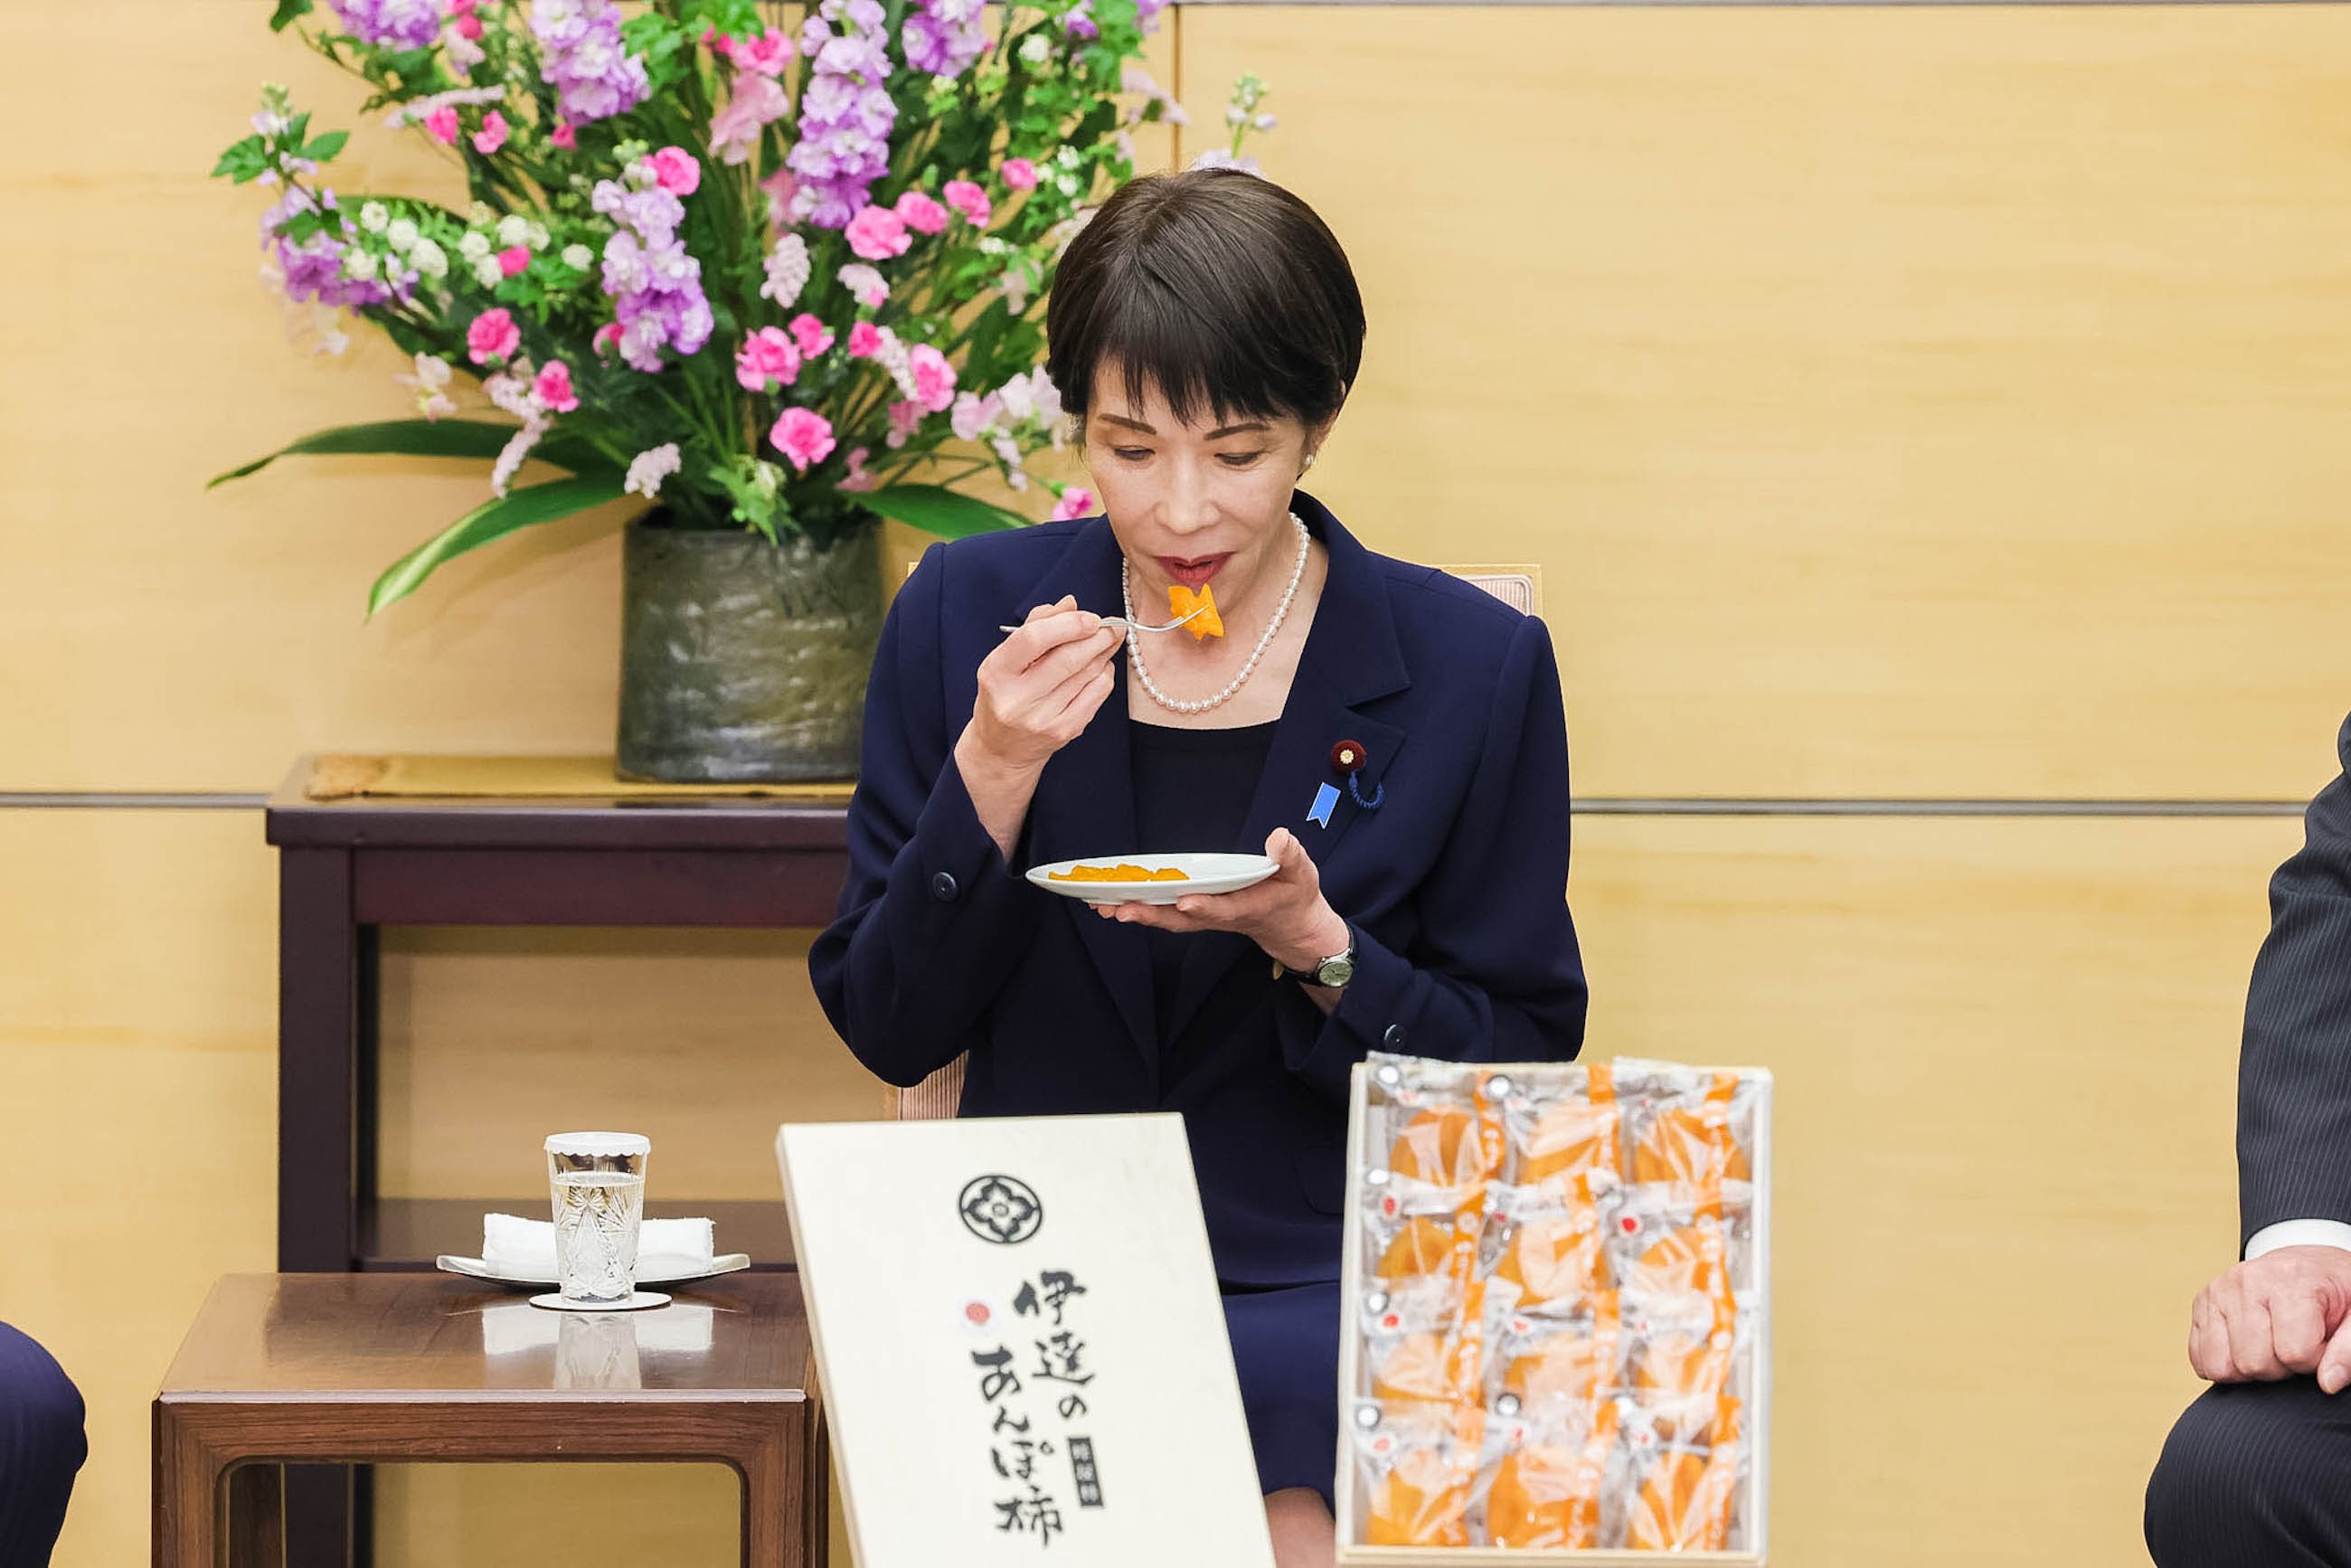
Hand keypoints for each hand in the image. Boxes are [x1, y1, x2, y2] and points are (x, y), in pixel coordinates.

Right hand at [961, 596, 1120, 777]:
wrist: (1002, 749)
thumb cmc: (1005, 693)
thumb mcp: (1006, 658)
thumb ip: (1037, 624)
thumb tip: (1071, 603)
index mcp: (996, 673)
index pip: (1034, 639)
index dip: (1069, 624)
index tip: (1091, 617)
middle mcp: (1017, 699)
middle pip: (1068, 658)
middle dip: (1098, 637)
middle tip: (1112, 626)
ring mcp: (1042, 719)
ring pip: (1088, 674)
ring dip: (1103, 653)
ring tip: (1107, 642)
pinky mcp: (1064, 731)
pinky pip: (1097, 694)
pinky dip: (1104, 674)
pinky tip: (1098, 668)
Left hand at [1101, 828, 1349, 974]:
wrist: (1290, 925)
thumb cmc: (1294, 895)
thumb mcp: (1300, 873)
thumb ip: (1290, 856)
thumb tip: (1279, 840)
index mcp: (1245, 906)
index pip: (1222, 908)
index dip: (1204, 905)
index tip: (1185, 900)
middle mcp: (1218, 916)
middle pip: (1180, 918)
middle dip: (1150, 913)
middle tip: (1119, 908)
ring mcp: (1204, 917)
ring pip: (1166, 917)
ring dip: (1135, 912)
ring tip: (1102, 907)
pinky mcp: (1195, 913)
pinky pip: (1163, 912)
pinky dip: (1138, 908)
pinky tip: (1113, 902)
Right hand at [2188, 1245, 2350, 1389]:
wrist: (2310, 1262)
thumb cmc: (2339, 1291)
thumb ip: (2350, 1351)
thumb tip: (2328, 1383)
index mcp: (2290, 1280)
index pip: (2294, 1353)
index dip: (2315, 1362)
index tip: (2322, 1343)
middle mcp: (2246, 1281)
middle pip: (2253, 1363)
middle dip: (2280, 1369)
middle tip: (2296, 1347)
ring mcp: (2218, 1291)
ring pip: (2221, 1366)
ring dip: (2250, 1369)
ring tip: (2271, 1347)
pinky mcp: (2201, 1302)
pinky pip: (2199, 1357)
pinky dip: (2224, 1365)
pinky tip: (2247, 1347)